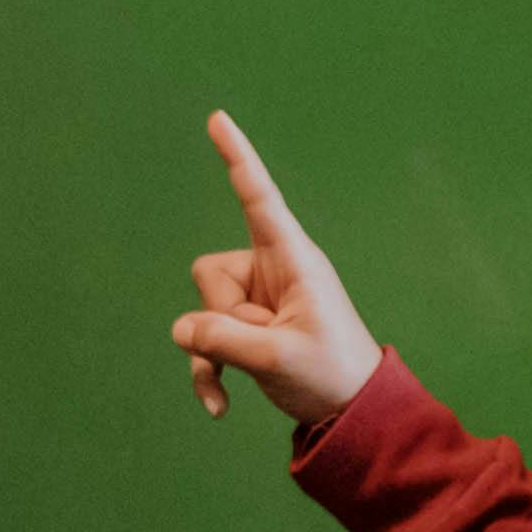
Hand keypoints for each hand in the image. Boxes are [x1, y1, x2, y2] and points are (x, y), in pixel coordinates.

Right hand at [172, 109, 382, 437]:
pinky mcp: (248, 327)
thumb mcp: (277, 358)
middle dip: (225, 315)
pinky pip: (205, 339)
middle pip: (211, 272)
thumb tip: (181, 329)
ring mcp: (258, 299)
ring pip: (204, 308)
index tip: (218, 119)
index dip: (238, 158)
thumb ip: (222, 340)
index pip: (259, 198)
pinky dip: (210, 370)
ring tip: (261, 366)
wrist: (350, 412)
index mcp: (293, 258)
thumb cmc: (331, 375)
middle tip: (268, 342)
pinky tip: (221, 406)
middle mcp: (271, 268)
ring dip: (219, 347)